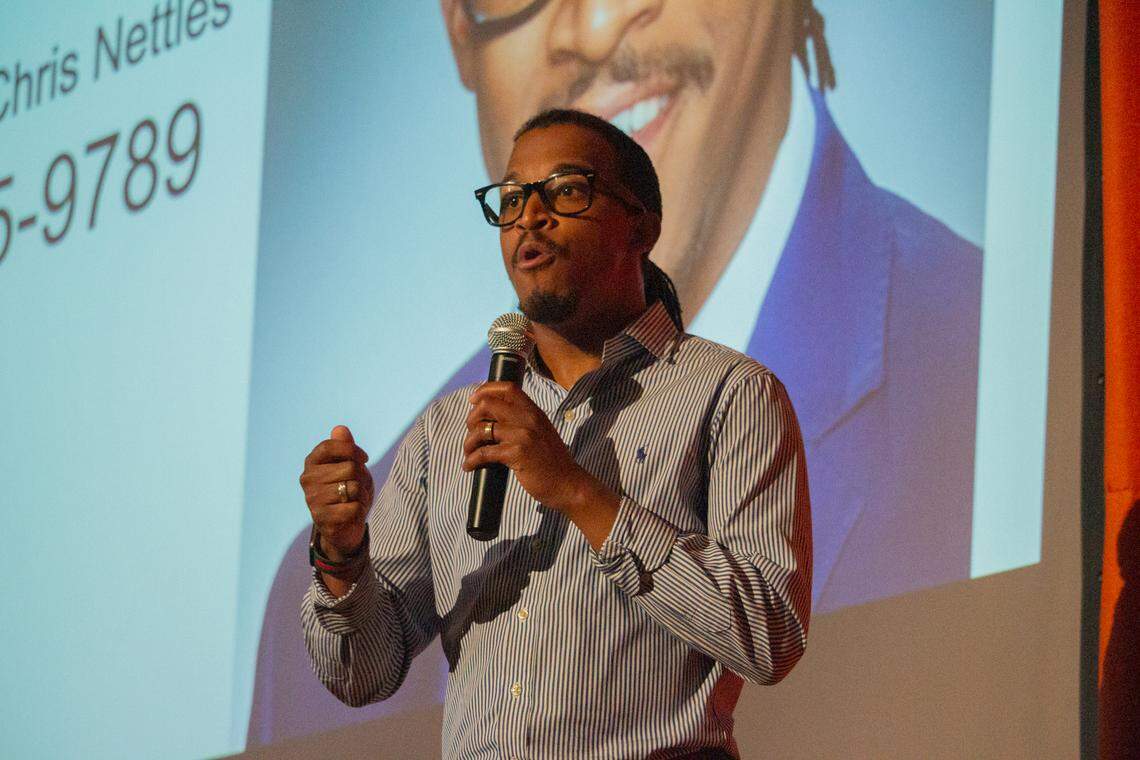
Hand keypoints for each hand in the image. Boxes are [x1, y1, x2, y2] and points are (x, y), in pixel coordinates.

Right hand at [300, 425, 373, 559]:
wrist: (345, 525)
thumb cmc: (348, 489)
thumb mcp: (350, 465)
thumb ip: (346, 447)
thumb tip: (340, 428)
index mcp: (312, 462)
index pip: (330, 446)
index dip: (352, 449)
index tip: (364, 458)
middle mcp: (307, 479)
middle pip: (349, 467)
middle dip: (361, 477)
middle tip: (357, 486)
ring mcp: (312, 499)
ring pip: (353, 488)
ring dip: (361, 495)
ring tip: (353, 500)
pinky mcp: (320, 518)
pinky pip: (353, 507)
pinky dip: (359, 510)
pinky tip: (351, 513)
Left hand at [463, 382, 589, 510]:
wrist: (567, 484)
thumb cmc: (552, 462)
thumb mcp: (542, 432)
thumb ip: (524, 421)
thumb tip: (494, 419)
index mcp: (534, 412)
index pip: (508, 388)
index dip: (486, 390)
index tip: (473, 400)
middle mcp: (528, 419)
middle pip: (488, 404)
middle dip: (472, 418)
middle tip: (472, 432)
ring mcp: (522, 435)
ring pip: (482, 429)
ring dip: (468, 442)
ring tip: (468, 452)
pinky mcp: (516, 454)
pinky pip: (484, 452)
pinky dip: (471, 459)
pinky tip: (469, 466)